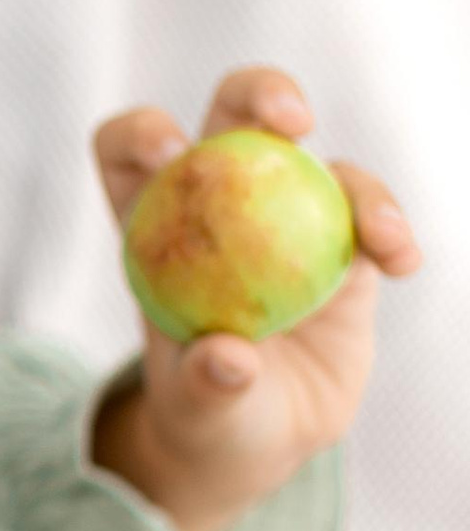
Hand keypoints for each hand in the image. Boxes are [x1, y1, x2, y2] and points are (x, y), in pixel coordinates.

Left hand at [90, 66, 418, 530]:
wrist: (264, 438)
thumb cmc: (208, 417)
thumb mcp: (196, 412)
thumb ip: (203, 386)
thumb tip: (229, 357)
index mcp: (154, 224)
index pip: (128, 151)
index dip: (140, 133)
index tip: (169, 151)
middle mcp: (220, 202)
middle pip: (234, 114)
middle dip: (260, 92)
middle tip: (291, 122)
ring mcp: (286, 216)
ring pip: (319, 160)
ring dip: (354, 179)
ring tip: (378, 233)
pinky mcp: (344, 244)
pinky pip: (372, 217)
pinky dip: (390, 229)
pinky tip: (402, 260)